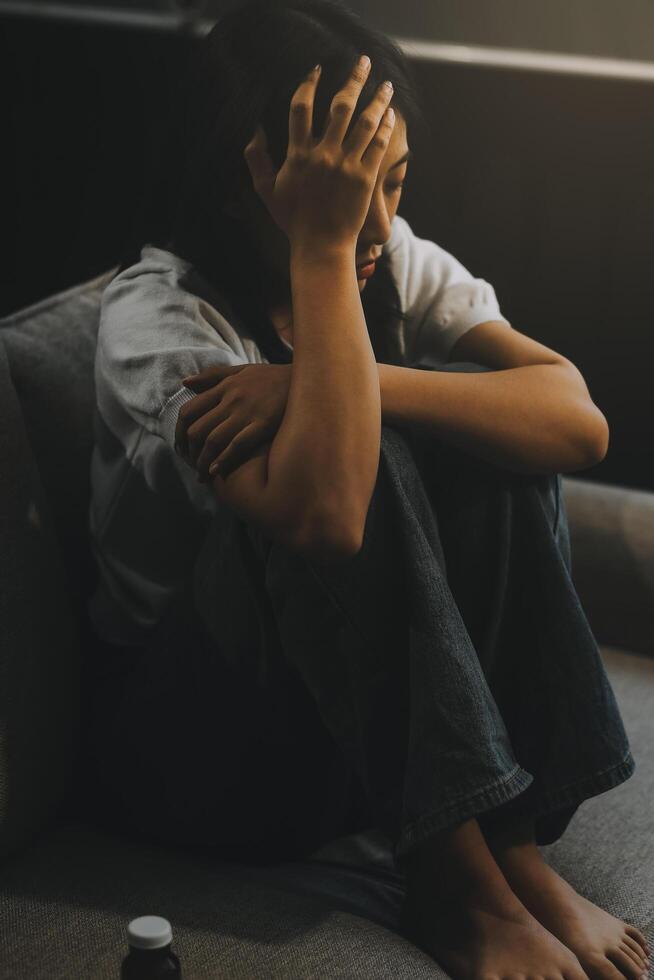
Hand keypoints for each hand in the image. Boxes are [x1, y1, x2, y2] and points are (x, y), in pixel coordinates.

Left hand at [174, 362, 291, 481]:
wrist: (305, 378)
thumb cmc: (272, 377)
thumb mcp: (241, 370)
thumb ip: (212, 376)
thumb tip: (184, 383)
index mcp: (224, 387)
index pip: (189, 411)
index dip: (180, 432)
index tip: (181, 446)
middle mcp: (231, 400)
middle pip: (197, 429)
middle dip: (189, 451)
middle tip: (190, 465)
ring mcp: (247, 413)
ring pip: (213, 440)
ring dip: (203, 461)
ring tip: (202, 475)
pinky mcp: (263, 425)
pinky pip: (237, 445)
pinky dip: (223, 460)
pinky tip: (217, 470)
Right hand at [243, 54, 394, 249]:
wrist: (321, 246)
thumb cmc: (293, 221)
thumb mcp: (266, 191)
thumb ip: (256, 159)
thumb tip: (254, 130)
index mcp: (298, 155)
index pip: (302, 108)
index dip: (309, 83)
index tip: (318, 69)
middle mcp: (323, 155)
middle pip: (340, 106)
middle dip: (354, 79)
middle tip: (364, 62)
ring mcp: (346, 166)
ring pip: (365, 122)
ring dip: (377, 99)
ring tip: (386, 85)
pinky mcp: (365, 178)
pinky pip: (378, 145)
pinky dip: (385, 126)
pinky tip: (390, 114)